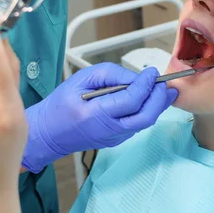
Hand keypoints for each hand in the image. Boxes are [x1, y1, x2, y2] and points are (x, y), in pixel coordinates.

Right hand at [22, 64, 177, 172]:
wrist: (48, 133)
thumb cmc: (60, 104)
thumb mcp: (81, 79)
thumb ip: (111, 75)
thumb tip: (136, 77)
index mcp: (96, 114)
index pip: (131, 100)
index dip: (146, 84)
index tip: (152, 72)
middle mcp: (108, 130)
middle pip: (145, 117)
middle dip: (159, 98)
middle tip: (164, 83)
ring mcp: (114, 138)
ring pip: (145, 123)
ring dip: (158, 106)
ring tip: (165, 90)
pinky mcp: (117, 141)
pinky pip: (138, 126)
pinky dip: (149, 112)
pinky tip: (152, 100)